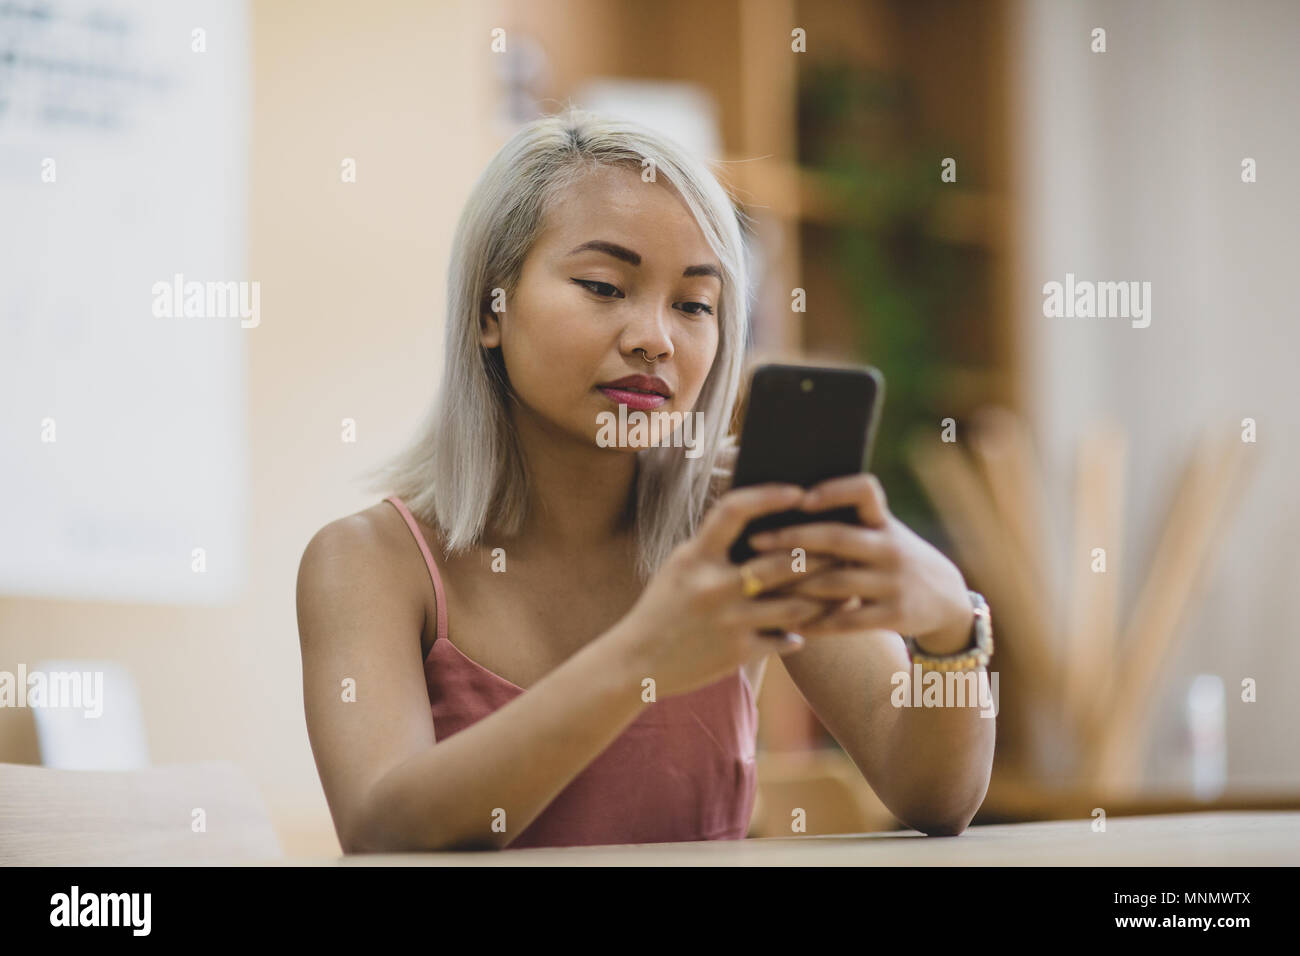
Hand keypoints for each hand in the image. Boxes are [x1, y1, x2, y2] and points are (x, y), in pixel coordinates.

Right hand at [609, 484, 840, 697]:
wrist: (638, 661)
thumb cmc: (663, 607)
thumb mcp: (681, 566)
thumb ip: (716, 547)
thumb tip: (761, 523)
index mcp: (696, 556)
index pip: (735, 510)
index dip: (769, 496)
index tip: (798, 491)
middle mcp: (713, 586)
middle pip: (782, 560)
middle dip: (818, 553)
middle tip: (843, 544)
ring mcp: (728, 621)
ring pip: (795, 603)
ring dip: (823, 596)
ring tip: (843, 588)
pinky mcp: (737, 652)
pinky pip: (784, 637)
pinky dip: (801, 631)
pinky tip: (814, 626)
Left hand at [747, 474, 974, 651]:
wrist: (947, 599)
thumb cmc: (894, 559)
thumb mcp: (883, 532)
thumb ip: (848, 521)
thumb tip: (785, 506)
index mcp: (884, 522)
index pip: (865, 491)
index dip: (834, 490)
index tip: (801, 498)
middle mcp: (890, 548)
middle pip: (836, 538)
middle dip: (792, 539)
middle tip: (755, 541)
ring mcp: (893, 582)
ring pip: (834, 583)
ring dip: (794, 584)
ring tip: (760, 584)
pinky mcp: (894, 615)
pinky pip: (846, 620)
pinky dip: (815, 622)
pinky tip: (789, 621)